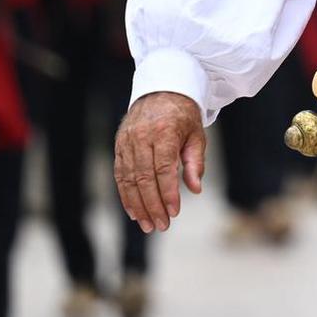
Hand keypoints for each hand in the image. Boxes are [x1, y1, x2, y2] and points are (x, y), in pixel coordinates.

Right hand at [114, 91, 205, 232]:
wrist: (161, 91)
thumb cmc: (183, 117)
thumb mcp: (197, 135)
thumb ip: (195, 162)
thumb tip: (195, 189)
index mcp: (164, 131)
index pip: (163, 168)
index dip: (167, 193)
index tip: (174, 212)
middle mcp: (141, 136)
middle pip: (143, 177)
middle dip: (152, 205)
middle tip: (161, 225)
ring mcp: (127, 141)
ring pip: (128, 179)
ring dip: (138, 205)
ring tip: (148, 224)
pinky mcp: (119, 145)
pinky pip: (120, 174)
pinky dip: (125, 195)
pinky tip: (134, 211)